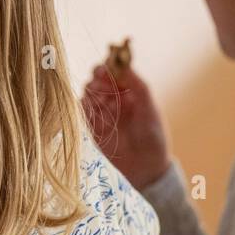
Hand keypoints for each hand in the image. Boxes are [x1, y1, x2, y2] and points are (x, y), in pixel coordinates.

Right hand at [81, 63, 171, 188]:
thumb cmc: (154, 138)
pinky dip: (84, 109)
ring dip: (91, 95)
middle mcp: (112, 100)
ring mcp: (100, 113)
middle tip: (100, 87)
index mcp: (129, 92)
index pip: (113, 72)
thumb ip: (138, 86)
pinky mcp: (89, 127)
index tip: (104, 70)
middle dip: (96, 81)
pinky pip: (80, 112)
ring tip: (101, 104)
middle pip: (96, 81)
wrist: (146, 170)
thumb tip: (124, 65)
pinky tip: (93, 114)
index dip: (107, 68)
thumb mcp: (150, 110)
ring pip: (86, 95)